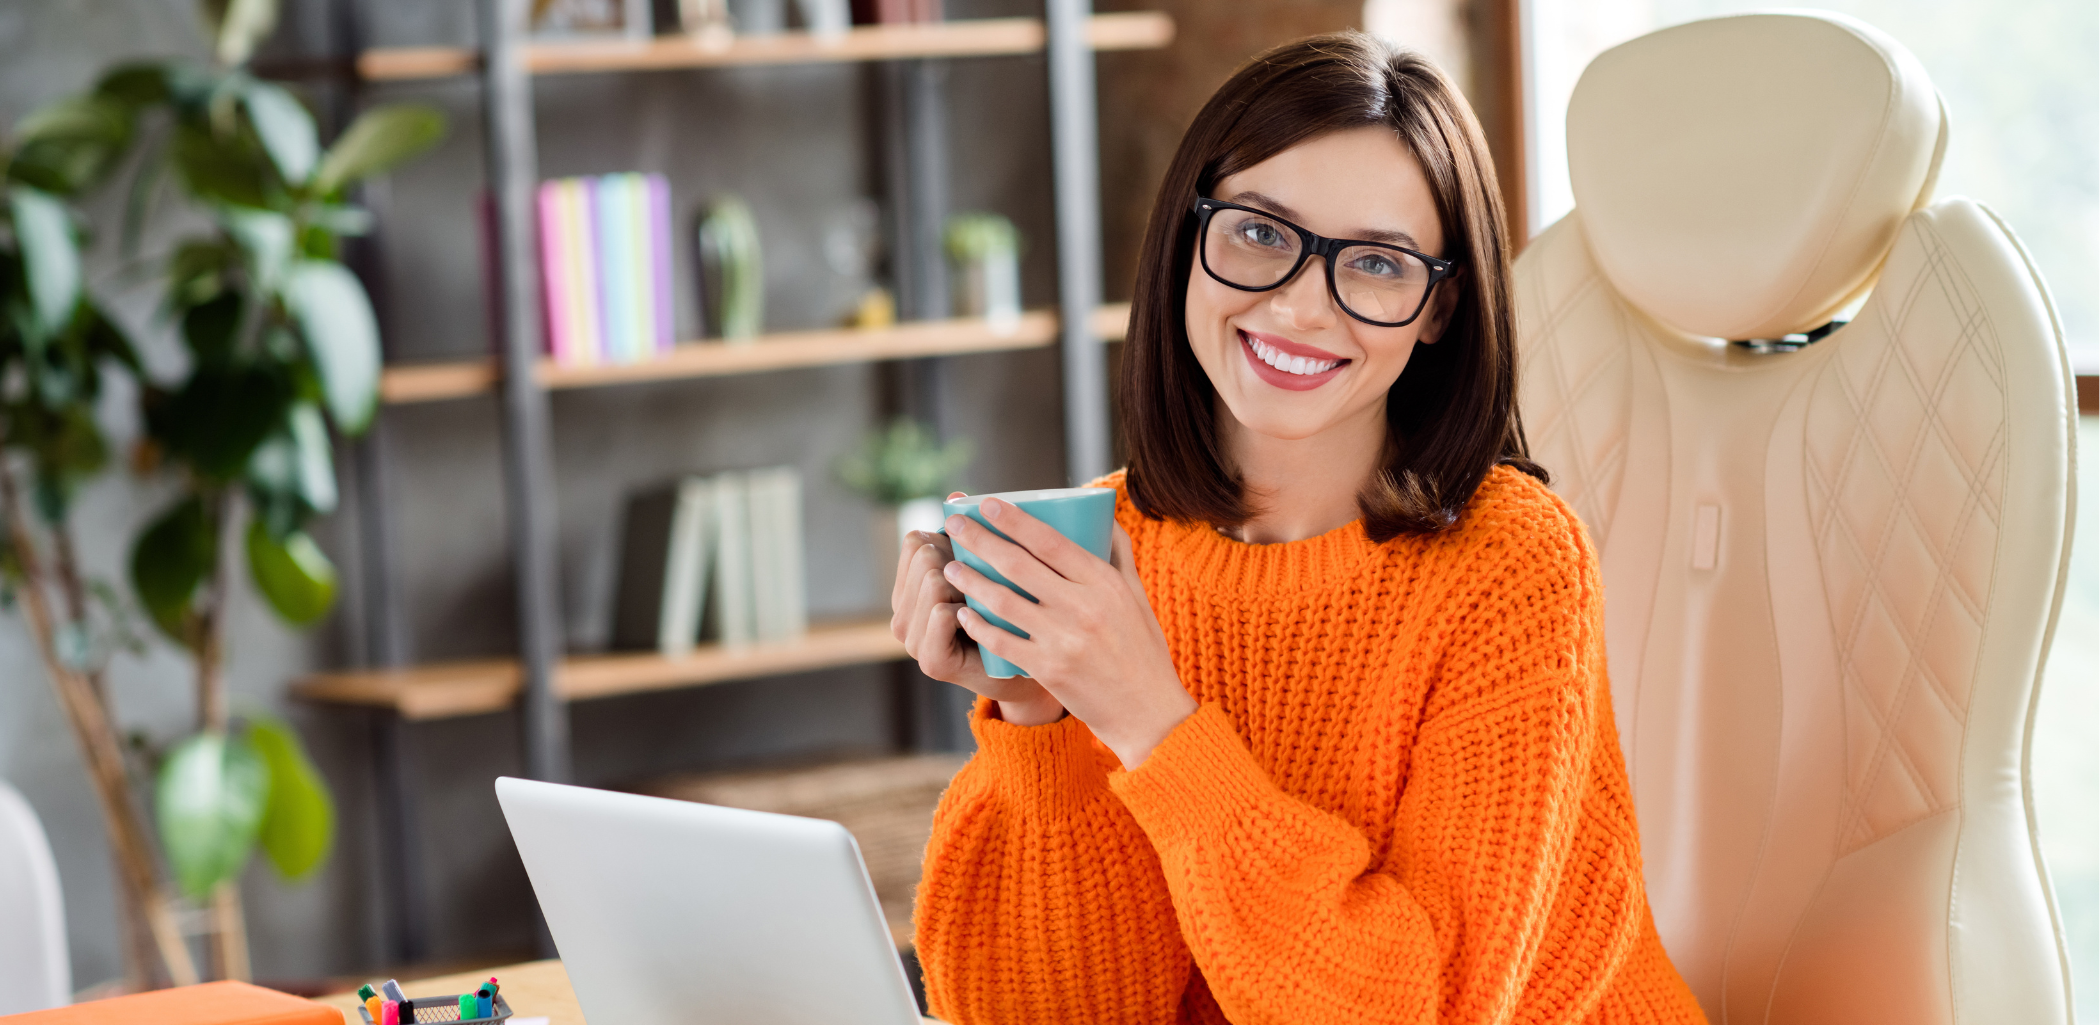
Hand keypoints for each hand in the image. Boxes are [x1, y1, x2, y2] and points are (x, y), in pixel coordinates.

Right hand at [888, 496, 1065, 725]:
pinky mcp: (930, 661)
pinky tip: (982, 620)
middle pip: (923, 556)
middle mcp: (901, 613)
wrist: (1022, 671)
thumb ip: (968, 535)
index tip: (970, 554)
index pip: (915, 540)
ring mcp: (912, 639)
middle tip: (982, 584)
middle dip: (956, 560)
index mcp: (908, 587)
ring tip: (984, 602)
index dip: (946, 539)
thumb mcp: (984, 569)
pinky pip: (941, 612)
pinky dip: (965, 610)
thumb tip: (957, 494)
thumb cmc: (1006, 614)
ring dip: (965, 584)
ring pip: (932, 579)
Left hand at [941, 497, 1196, 768]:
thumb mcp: (1138, 596)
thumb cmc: (1144, 650)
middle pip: (1018, 564)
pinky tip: (963, 612)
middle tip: (954, 524)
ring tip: (950, 566)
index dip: (1014, 520)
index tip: (987, 504)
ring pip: (1003, 600)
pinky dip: (979, 624)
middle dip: (979, 539)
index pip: (1050, 541)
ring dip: (971, 579)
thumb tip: (1103, 515)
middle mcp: (1082, 607)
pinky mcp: (1048, 669)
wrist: (1147, 712)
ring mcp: (1063, 639)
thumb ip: (1118, 554)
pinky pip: (1002, 641)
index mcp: (1104, 583)